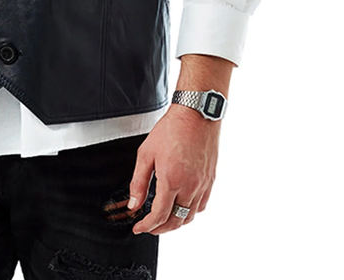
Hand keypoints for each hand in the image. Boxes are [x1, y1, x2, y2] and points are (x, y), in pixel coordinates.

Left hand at [127, 105, 219, 235]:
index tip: (139, 228)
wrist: (195, 115)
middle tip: (149, 227)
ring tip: (164, 219)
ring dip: (176, 222)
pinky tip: (183, 207)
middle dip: (160, 229)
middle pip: (176, 221)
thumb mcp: (146, 154)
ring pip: (190, 216)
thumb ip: (138, 182)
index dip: (147, 226)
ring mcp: (202, 184)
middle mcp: (189, 186)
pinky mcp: (210, 180)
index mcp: (171, 181)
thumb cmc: (171, 129)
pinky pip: (202, 205)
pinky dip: (191, 212)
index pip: (159, 216)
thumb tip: (134, 203)